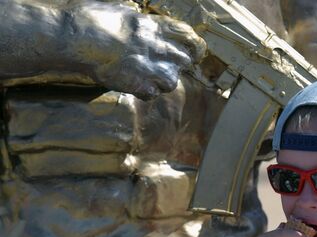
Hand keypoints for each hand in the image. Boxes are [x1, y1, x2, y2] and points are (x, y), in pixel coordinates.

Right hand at [70, 2, 205, 98]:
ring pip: (172, 80)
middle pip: (184, 60)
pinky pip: (152, 94)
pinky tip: (135, 86)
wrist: (71, 37)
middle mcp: (155, 46)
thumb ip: (136, 19)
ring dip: (162, 81)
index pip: (187, 35)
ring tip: (149, 77)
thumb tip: (141, 19)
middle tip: (166, 65)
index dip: (193, 44)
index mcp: (151, 26)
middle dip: (178, 64)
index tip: (194, 50)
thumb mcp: (119, 10)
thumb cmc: (88, 19)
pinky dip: (145, 92)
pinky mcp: (136, 84)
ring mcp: (147, 67)